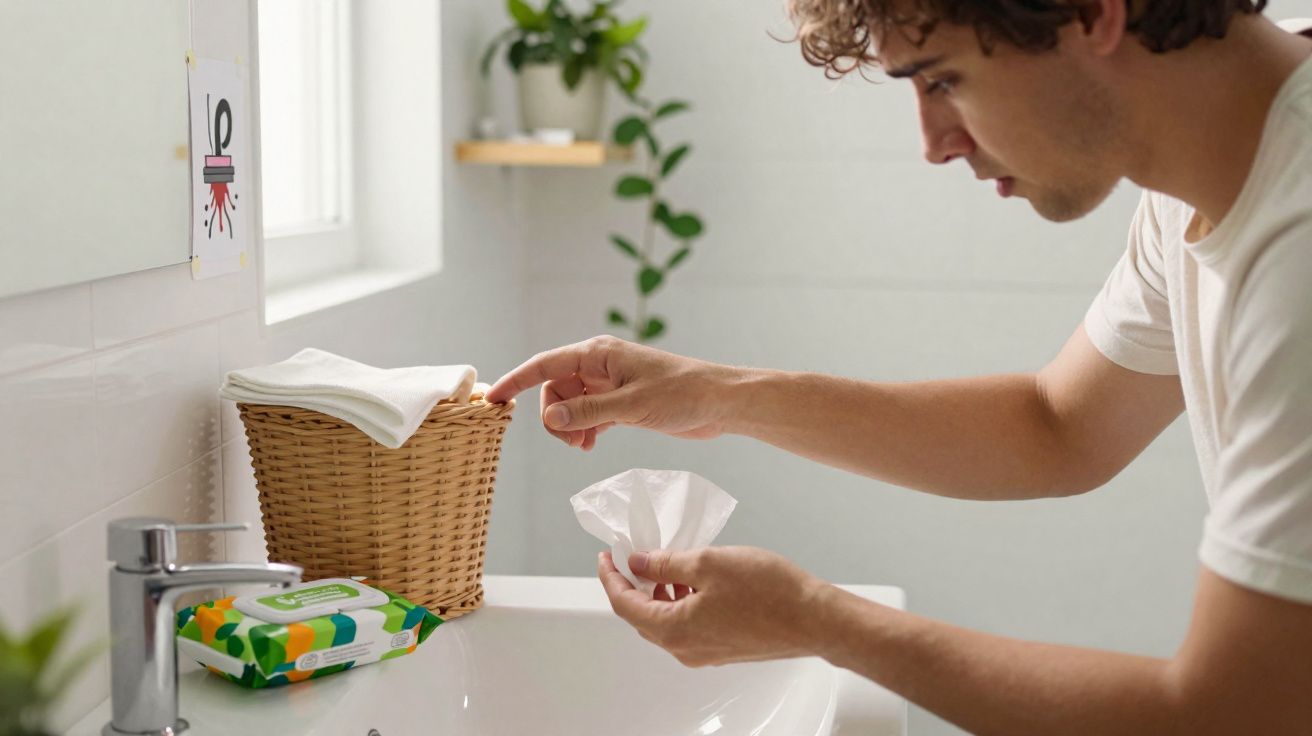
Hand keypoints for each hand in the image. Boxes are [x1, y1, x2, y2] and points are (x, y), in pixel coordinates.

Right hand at [485, 335, 738, 450]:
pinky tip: (590, 445)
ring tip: (583, 446)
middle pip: (555, 389)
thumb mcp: (632, 406)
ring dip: (569, 426)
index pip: (545, 364)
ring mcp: (610, 385)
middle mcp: (600, 366)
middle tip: (569, 441)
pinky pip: (587, 415)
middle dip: (553, 416)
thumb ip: (588, 412)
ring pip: (570, 405)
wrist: (719, 403)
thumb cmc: (682, 394)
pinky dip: (583, 430)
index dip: (517, 380)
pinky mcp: (621, 403)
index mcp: (598, 355)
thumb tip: (550, 416)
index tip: (494, 399)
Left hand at [596, 546, 829, 666]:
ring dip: (658, 593)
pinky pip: (688, 626)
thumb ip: (666, 564)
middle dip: (632, 585)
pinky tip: (693, 581)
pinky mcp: (724, 648)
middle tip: (631, 556)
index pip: (624, 604)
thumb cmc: (769, 592)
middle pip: (642, 616)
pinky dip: (680, 602)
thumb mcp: (708, 563)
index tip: (607, 556)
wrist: (815, 619)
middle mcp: (685, 648)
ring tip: (665, 563)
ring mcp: (705, 652)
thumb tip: (639, 564)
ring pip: (666, 621)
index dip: (610, 577)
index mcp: (674, 629)